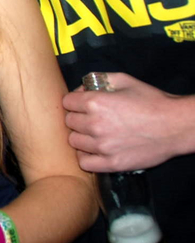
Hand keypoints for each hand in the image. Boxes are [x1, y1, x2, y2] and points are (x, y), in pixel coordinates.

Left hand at [63, 72, 189, 171]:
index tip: (82, 104)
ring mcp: (102, 146)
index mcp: (95, 102)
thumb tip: (82, 88)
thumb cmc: (152, 101)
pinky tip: (95, 150)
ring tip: (95, 134)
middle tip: (91, 118)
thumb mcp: (124, 80)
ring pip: (74, 142)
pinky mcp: (111, 163)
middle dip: (77, 117)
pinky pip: (84, 163)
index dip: (74, 101)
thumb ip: (98, 79)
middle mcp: (95, 124)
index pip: (66, 102)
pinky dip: (86, 156)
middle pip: (68, 122)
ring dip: (81, 136)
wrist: (176, 126)